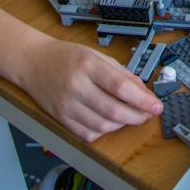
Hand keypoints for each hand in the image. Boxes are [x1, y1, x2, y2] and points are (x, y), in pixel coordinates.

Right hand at [20, 38, 162, 141]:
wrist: (33, 63)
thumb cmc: (66, 57)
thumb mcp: (97, 56)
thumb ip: (122, 74)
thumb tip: (144, 93)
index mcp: (88, 66)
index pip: (121, 87)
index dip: (143, 100)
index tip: (156, 105)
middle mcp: (76, 86)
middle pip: (114, 110)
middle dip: (138, 116)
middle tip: (148, 114)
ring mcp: (66, 105)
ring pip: (103, 125)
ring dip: (123, 124)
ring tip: (132, 117)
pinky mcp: (60, 119)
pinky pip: (88, 134)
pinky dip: (104, 131)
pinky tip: (110, 122)